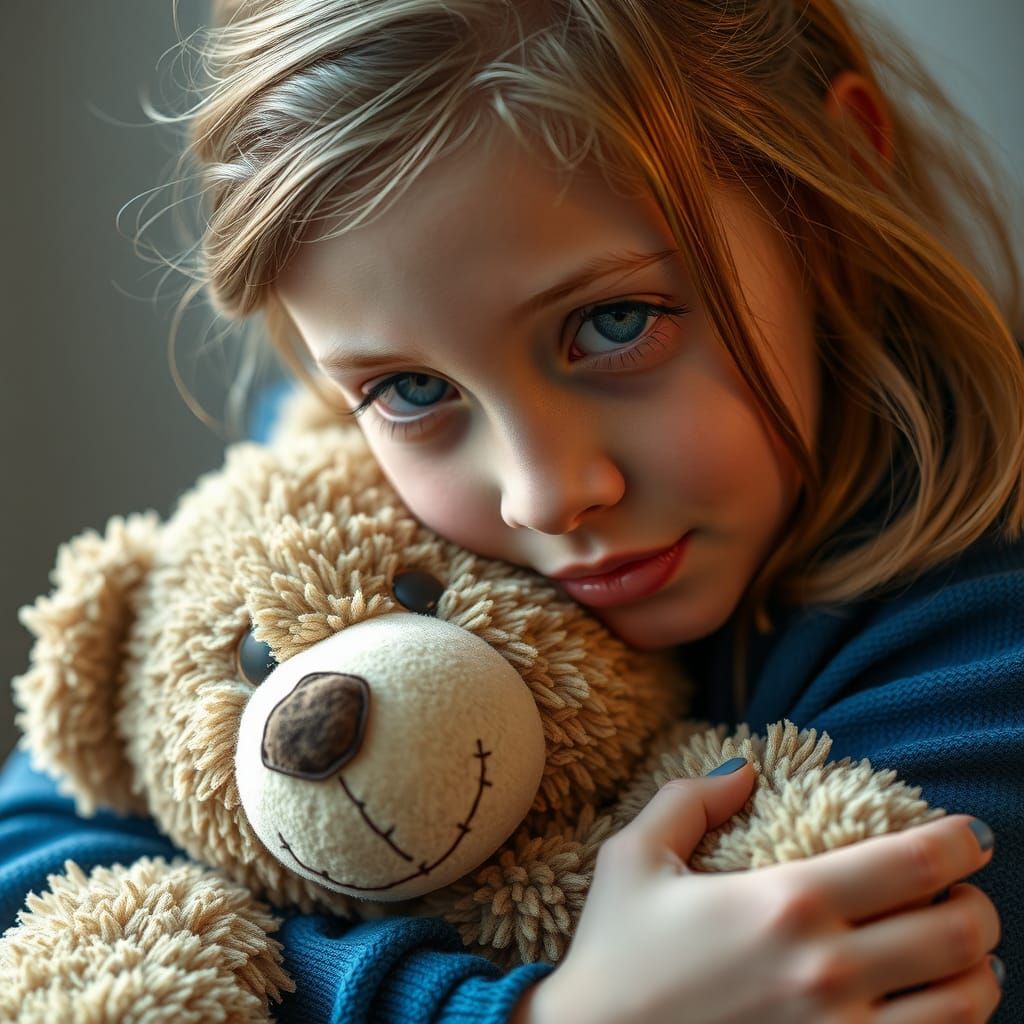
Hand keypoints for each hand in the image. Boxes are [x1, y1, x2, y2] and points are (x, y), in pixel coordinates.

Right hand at [510, 761, 1001, 1022]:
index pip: (911, 864)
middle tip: (966, 895)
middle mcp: (826, 972)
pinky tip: (934, 1007)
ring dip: (978, 973)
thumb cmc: (615, 956)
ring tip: (964, 955)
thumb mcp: (633, 858)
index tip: (971, 834)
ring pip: (964, 1006)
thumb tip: (745, 769)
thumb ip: (689, 798)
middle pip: (957, 935)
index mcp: (784, 904)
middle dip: (979, 907)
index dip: (959, 842)